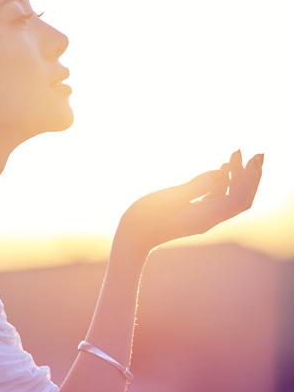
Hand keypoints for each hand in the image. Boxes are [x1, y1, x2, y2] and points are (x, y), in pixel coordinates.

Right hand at [115, 150, 262, 255]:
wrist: (133, 237)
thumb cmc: (146, 218)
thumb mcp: (169, 199)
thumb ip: (194, 187)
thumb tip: (217, 175)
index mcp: (206, 216)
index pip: (239, 198)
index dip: (249, 178)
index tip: (251, 158)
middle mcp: (209, 218)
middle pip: (240, 198)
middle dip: (251, 176)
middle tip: (258, 154)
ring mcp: (202, 216)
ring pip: (229, 196)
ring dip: (238, 176)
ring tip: (237, 154)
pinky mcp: (194, 213)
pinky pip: (217, 197)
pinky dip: (224, 182)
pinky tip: (222, 169)